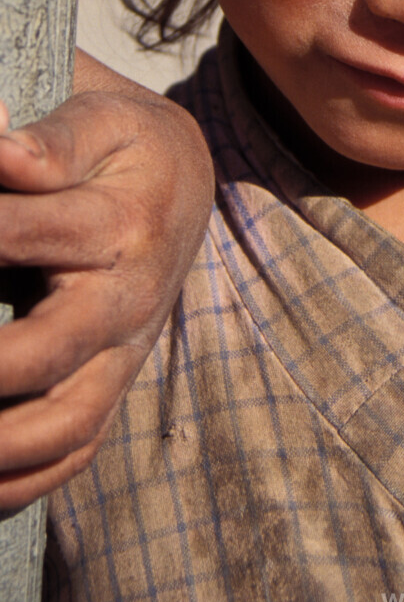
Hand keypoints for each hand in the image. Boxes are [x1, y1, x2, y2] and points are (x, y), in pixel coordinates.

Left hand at [0, 53, 212, 510]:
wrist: (184, 180)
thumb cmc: (124, 145)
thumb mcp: (100, 119)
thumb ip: (50, 140)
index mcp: (121, 220)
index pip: (23, 231)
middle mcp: (128, 296)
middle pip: (53, 350)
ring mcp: (124, 349)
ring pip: (69, 423)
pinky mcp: (113, 380)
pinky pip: (75, 449)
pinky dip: (20, 481)